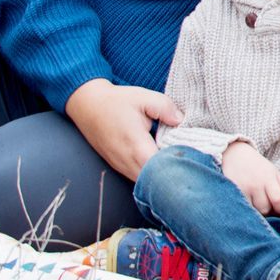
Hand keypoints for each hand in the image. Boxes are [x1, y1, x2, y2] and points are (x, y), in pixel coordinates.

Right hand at [64, 79, 181, 181]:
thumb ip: (166, 108)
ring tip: (176, 162)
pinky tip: (160, 162)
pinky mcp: (118, 167)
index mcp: (137, 146)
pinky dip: (150, 175)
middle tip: (189, 161)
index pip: (162, 169)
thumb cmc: (117, 101)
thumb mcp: (144, 97)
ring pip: (146, 182)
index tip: (193, 157)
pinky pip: (137, 178)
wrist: (87, 105)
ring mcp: (121, 166)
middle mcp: (128, 162)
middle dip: (173, 174)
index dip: (179, 165)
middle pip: (156, 181)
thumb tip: (181, 121)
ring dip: (161, 176)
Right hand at [222, 142, 279, 214]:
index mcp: (268, 178)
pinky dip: (246, 207)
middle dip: (267, 209)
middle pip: (265, 208)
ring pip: (253, 210)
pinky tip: (247, 202)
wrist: (235, 155)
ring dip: (256, 210)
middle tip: (265, 203)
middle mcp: (255, 184)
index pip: (278, 200)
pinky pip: (242, 207)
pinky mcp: (232, 192)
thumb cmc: (258, 165)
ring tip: (255, 202)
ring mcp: (243, 189)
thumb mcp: (273, 172)